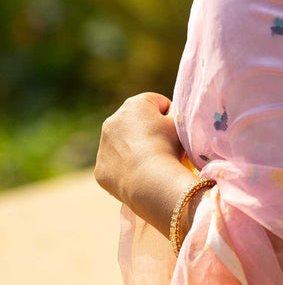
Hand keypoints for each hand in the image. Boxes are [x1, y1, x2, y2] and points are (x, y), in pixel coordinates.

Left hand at [95, 92, 185, 216]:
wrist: (152, 181)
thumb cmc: (168, 147)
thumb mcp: (180, 123)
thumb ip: (175, 112)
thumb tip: (169, 113)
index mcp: (134, 105)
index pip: (156, 103)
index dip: (169, 116)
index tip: (174, 131)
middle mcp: (112, 121)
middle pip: (135, 122)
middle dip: (148, 131)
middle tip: (164, 148)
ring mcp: (103, 145)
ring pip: (122, 144)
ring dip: (135, 149)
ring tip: (151, 163)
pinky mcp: (100, 168)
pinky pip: (115, 165)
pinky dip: (126, 168)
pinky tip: (140, 175)